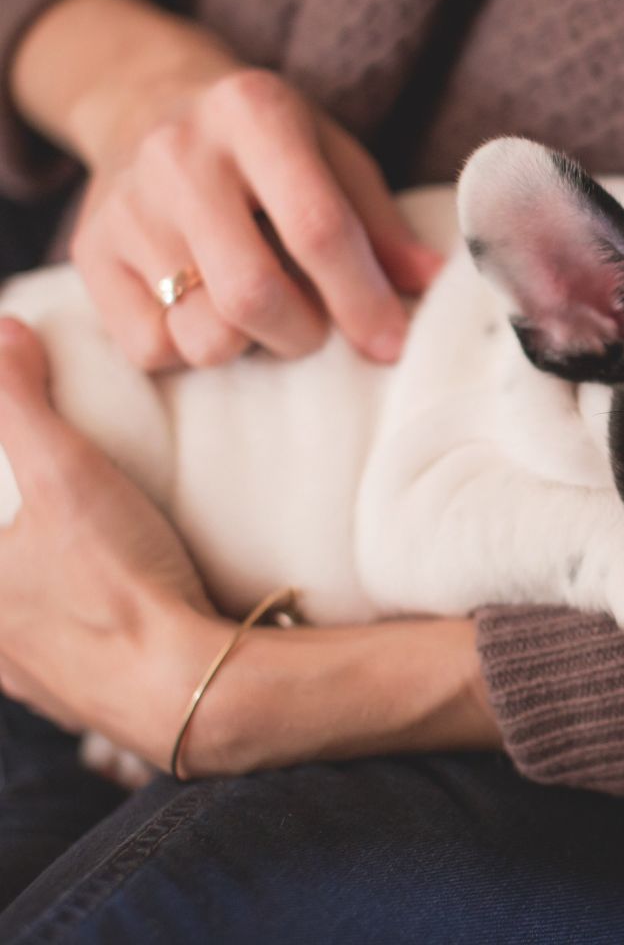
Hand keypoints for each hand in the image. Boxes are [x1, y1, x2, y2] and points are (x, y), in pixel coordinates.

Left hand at [0, 319, 499, 772]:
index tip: (21, 502)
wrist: (194, 682)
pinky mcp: (79, 705)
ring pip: (15, 635)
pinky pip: (53, 667)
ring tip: (68, 568)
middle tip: (42, 527)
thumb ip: (24, 403)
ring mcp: (30, 683)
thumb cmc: (123, 581)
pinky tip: (101, 617)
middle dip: (16, 552)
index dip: (3, 509)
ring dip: (32, 602)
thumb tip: (5, 329)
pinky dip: (65, 637)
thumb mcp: (70, 475)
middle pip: (1, 590)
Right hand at [14, 0, 442, 370]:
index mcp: (253, 113)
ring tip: (257, 309)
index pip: (317, 228)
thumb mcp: (332, 155)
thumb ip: (380, 223)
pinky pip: (151, 349)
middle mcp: (179, 154)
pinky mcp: (89, 254)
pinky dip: (191, 348)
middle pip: (253, 295)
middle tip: (315, 325)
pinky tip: (203, 308)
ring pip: (203, 335)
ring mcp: (125, 206)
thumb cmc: (263, 142)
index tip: (391, 343)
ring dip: (249, 345)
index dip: (362, 299)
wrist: (143, 100)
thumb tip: (435, 284)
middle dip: (304, 333)